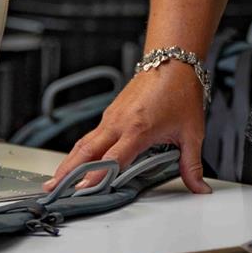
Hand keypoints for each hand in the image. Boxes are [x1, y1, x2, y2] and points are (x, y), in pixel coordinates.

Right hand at [42, 59, 212, 193]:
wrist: (173, 61)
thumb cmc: (181, 92)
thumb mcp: (192, 132)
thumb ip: (192, 165)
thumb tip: (200, 188)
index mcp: (138, 129)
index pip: (112, 160)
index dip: (96, 177)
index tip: (81, 192)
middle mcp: (119, 122)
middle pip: (87, 151)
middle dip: (68, 172)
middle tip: (52, 189)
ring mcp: (112, 116)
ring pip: (85, 142)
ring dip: (69, 161)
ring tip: (54, 180)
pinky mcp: (111, 112)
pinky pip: (91, 134)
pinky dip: (80, 150)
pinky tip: (76, 161)